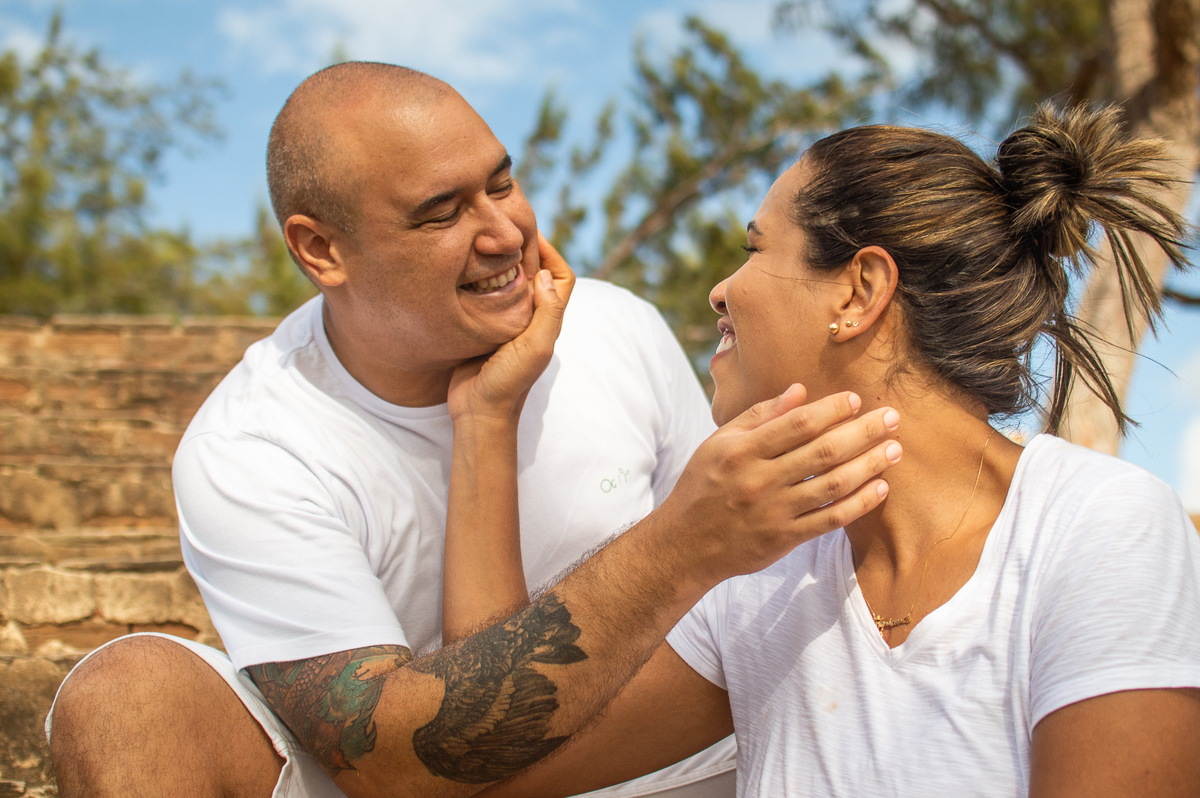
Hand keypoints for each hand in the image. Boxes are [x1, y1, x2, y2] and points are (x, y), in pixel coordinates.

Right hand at [447, 234, 575, 424]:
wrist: (478, 411)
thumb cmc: (510, 383)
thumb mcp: (535, 347)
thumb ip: (547, 313)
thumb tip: (544, 275)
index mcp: (547, 320)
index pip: (561, 278)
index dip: (553, 254)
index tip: (531, 233)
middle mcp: (528, 318)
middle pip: (535, 275)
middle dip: (523, 251)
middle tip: (502, 230)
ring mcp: (504, 323)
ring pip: (507, 283)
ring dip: (498, 263)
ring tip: (481, 243)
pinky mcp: (481, 327)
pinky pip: (482, 297)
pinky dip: (476, 281)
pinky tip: (463, 269)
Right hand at [655, 384, 900, 587]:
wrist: (685, 545)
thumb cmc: (703, 486)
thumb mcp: (719, 443)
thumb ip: (759, 416)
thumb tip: (799, 390)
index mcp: (742, 451)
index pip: (796, 424)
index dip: (830, 410)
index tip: (855, 400)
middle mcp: (760, 480)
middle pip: (823, 451)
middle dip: (863, 432)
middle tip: (892, 418)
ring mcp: (775, 512)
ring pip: (833, 485)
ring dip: (869, 465)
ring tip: (894, 449)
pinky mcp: (785, 538)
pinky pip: (831, 519)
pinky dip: (859, 503)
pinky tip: (880, 487)